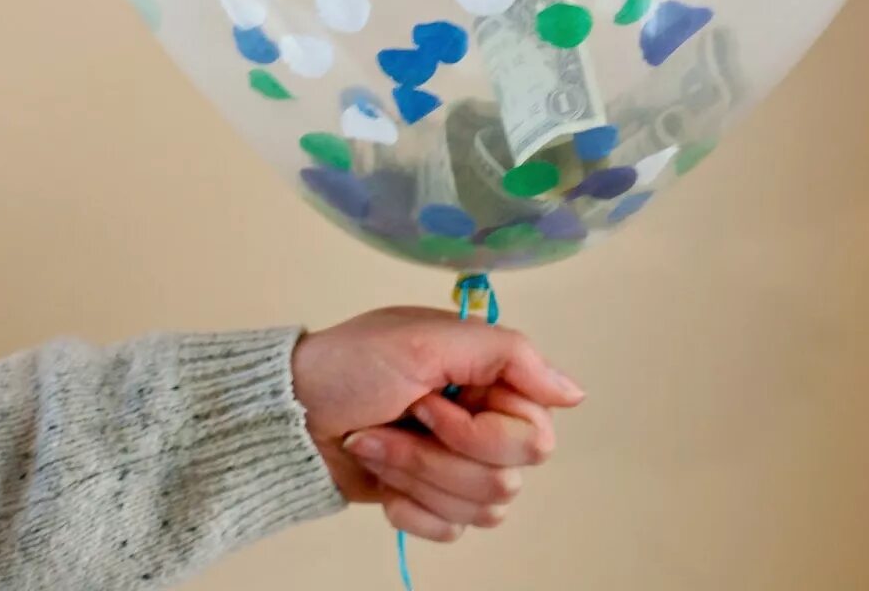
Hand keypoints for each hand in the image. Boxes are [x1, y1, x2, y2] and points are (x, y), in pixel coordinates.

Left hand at [291, 306, 583, 542]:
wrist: (292, 414)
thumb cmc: (353, 363)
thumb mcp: (428, 338)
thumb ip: (509, 355)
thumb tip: (576, 393)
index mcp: (491, 380)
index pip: (535, 435)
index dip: (480, 430)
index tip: (430, 399)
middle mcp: (485, 423)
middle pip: (509, 479)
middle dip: (441, 457)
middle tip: (403, 419)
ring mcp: (460, 467)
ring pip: (482, 509)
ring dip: (416, 477)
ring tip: (377, 443)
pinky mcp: (433, 503)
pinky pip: (452, 531)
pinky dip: (410, 508)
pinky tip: (382, 480)